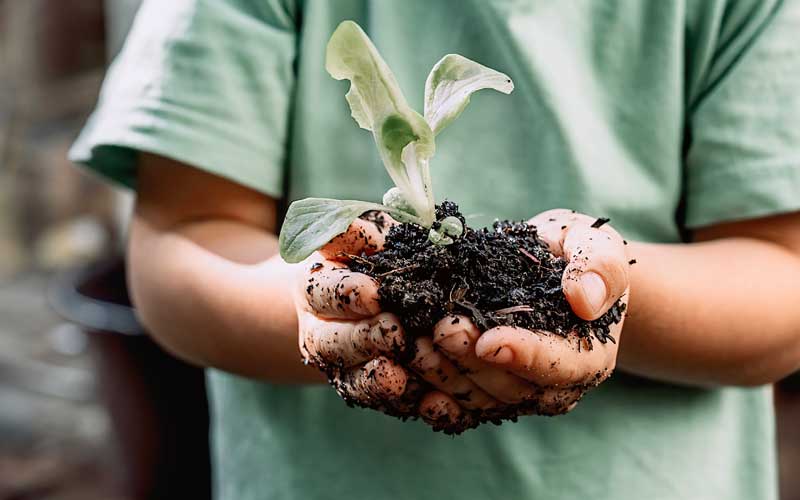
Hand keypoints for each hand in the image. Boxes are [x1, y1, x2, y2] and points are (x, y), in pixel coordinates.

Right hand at [294, 213, 422, 414]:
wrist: (373, 298)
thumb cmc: (375, 256)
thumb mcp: (370, 236)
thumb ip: (364, 234)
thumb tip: (367, 231)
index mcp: (316, 289)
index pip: (324, 292)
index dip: (348, 293)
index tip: (375, 292)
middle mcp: (321, 333)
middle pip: (333, 342)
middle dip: (365, 339)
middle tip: (396, 332)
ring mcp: (342, 367)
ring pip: (353, 381)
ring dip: (377, 381)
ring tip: (403, 377)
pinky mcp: (369, 392)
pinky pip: (385, 405)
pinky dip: (408, 406)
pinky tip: (433, 403)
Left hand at [416, 209, 630, 427]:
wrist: (552, 271)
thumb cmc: (576, 255)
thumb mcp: (594, 244)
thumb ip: (597, 265)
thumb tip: (584, 298)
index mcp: (586, 355)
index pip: (558, 365)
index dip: (523, 355)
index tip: (488, 339)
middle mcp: (552, 386)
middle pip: (510, 387)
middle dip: (470, 361)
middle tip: (437, 329)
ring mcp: (516, 392)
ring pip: (478, 398)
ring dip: (442, 374)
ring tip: (411, 342)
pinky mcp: (484, 390)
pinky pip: (457, 403)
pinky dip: (428, 393)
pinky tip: (401, 375)